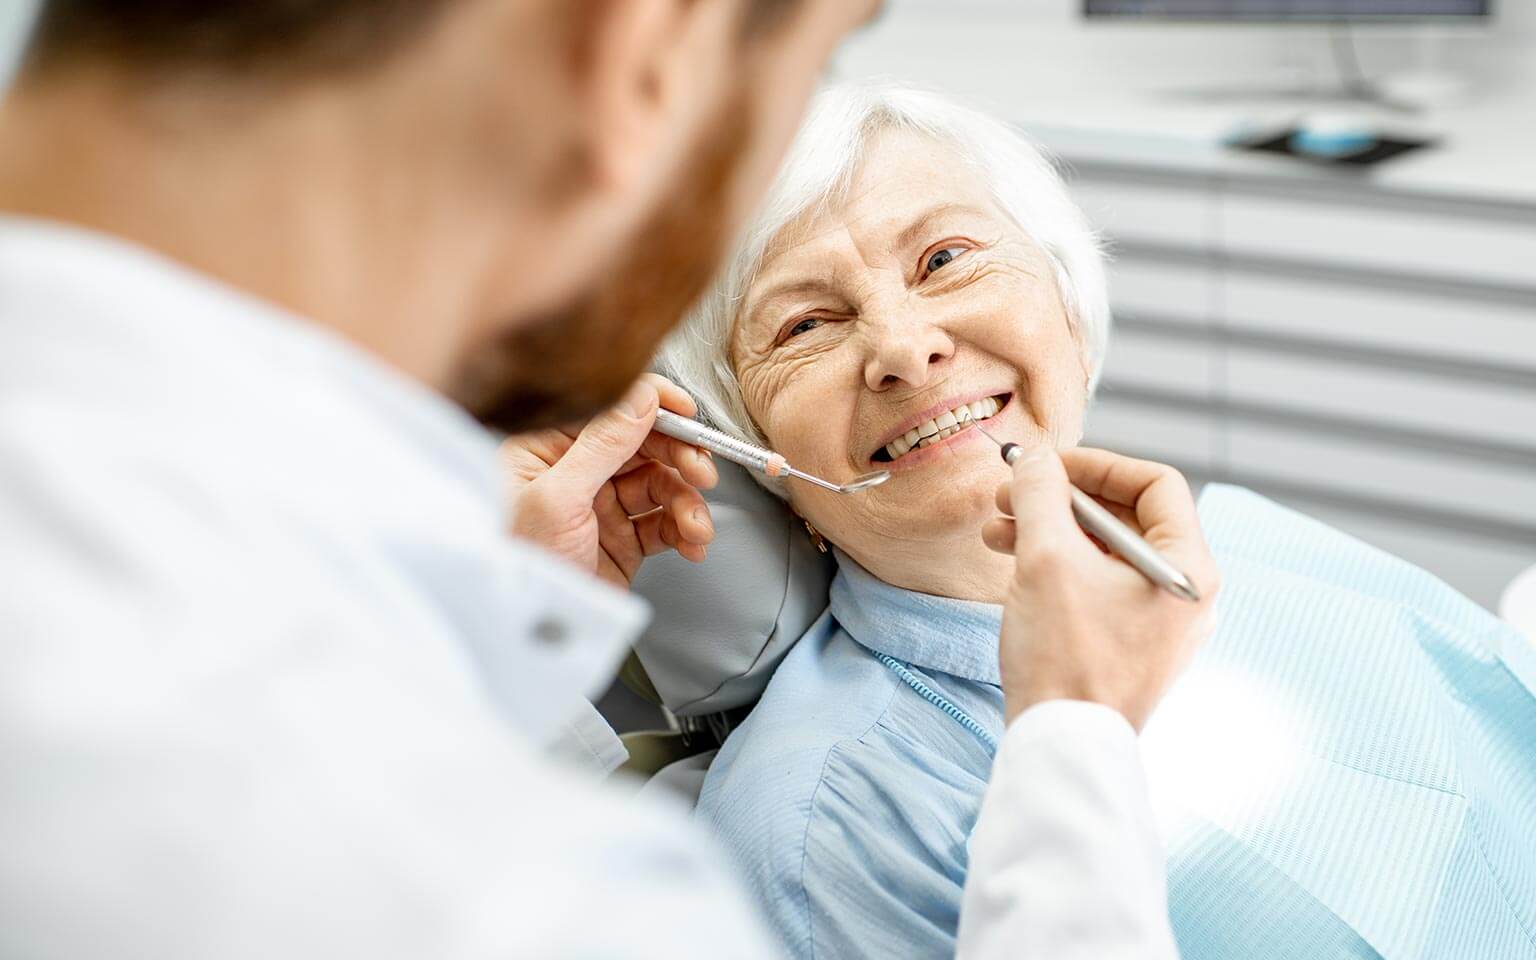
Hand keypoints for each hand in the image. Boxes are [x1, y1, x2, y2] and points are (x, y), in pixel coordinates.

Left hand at [502, 374, 717, 589]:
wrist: (532, 631)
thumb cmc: (522, 566)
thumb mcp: (559, 497)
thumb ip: (602, 444)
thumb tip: (641, 397)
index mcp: (547, 448)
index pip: (610, 410)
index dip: (654, 406)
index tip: (687, 414)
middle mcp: (576, 471)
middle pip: (644, 445)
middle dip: (680, 459)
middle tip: (703, 474)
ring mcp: (601, 505)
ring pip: (661, 485)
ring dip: (687, 504)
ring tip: (697, 527)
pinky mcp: (621, 539)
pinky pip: (664, 523)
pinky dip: (684, 531)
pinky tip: (692, 543)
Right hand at [982, 447, 1219, 730]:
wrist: (1061, 743)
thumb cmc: (1065, 655)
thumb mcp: (1047, 557)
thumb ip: (1041, 494)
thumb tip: (1034, 459)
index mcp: (1188, 568)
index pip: (1156, 484)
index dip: (1097, 464)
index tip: (1047, 465)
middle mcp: (1184, 593)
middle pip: (1126, 517)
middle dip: (1061, 499)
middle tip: (1009, 493)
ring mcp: (1159, 623)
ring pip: (1104, 553)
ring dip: (1050, 531)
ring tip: (996, 528)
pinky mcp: (1129, 645)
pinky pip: (1097, 586)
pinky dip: (1058, 567)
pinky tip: (1011, 562)